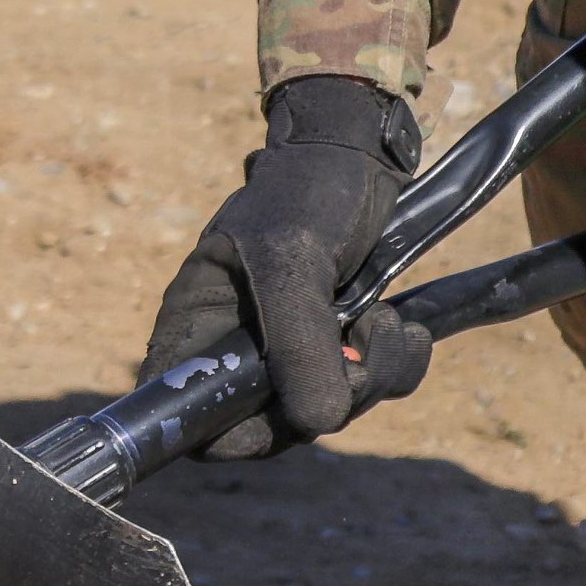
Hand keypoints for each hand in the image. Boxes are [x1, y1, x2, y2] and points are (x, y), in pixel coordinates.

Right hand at [140, 73, 431, 458]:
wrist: (358, 152)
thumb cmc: (304, 189)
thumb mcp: (293, 258)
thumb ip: (298, 341)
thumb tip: (320, 423)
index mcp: (197, 324)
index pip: (182, 412)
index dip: (222, 433)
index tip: (281, 415)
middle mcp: (236, 346)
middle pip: (266, 427)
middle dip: (324, 398)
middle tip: (359, 347)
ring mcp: (288, 349)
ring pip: (324, 411)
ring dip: (370, 378)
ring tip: (385, 321)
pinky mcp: (334, 343)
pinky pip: (363, 388)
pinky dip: (393, 366)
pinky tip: (403, 325)